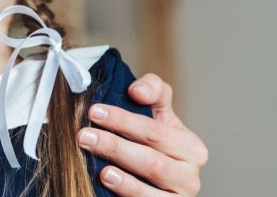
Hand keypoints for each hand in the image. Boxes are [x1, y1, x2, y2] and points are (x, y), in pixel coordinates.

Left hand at [77, 74, 207, 195]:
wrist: (156, 182)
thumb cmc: (154, 143)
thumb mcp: (159, 114)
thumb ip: (153, 91)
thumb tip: (137, 91)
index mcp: (192, 148)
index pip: (156, 132)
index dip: (125, 120)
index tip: (95, 111)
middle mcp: (190, 177)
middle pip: (152, 162)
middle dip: (116, 147)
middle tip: (84, 136)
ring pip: (149, 190)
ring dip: (122, 180)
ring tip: (99, 169)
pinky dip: (127, 196)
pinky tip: (109, 186)